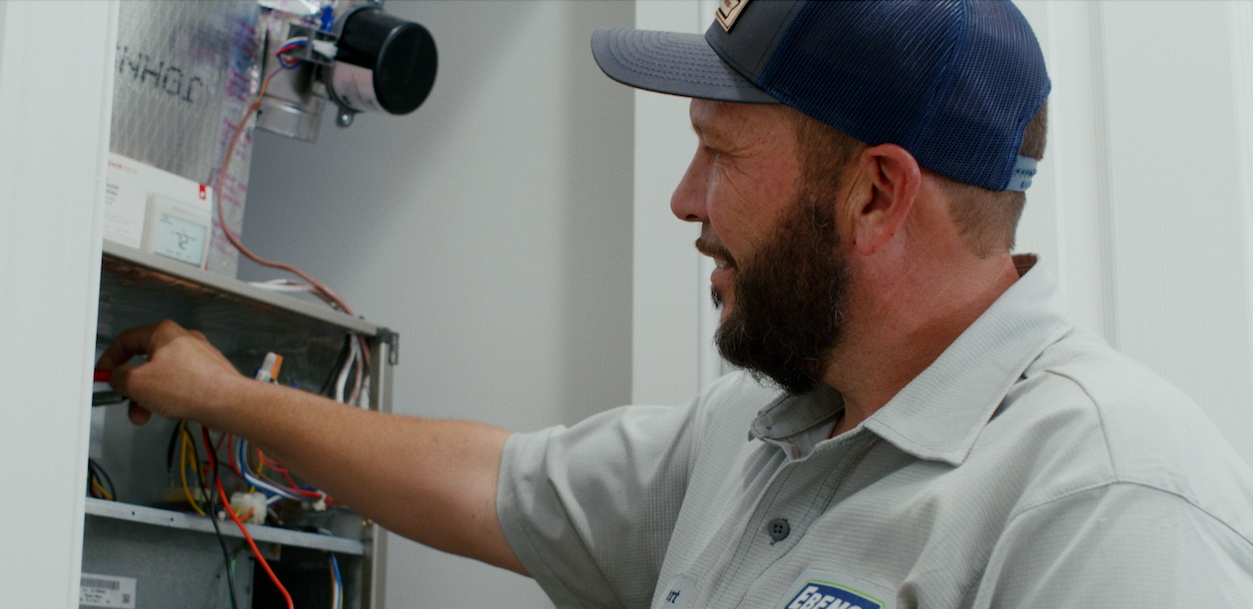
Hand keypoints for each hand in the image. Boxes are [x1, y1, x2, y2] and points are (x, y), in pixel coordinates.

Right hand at [96, 320, 243, 425]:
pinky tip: (167, 410)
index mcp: (164, 333)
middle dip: (131, 385)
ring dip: (148, 396)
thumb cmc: (192, 387)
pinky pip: (178, 384)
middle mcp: (182, 340)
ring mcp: (196, 357)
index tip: (103, 374)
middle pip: (144, 361)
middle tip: (124, 399)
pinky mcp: (206, 374)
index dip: (109, 359)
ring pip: (160, 376)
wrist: (226, 402)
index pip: (126, 340)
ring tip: (145, 412)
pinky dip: (167, 397)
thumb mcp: (136, 382)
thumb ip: (118, 378)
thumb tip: (116, 378)